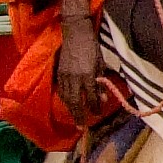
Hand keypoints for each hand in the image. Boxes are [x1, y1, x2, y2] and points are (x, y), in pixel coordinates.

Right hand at [54, 3, 103, 117]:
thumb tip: (103, 98)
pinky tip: (69, 104)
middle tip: (82, 128)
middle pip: (76, 102)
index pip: (92, 97)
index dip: (95, 107)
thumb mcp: (101, 64)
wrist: (75, 34)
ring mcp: (65, 76)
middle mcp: (75, 78)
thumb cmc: (92, 48)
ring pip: (66, 98)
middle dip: (79, 116)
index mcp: (88, 75)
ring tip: (76, 119)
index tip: (97, 114)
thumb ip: (101, 82)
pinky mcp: (59, 73)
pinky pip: (61, 91)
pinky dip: (65, 100)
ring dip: (71, 110)